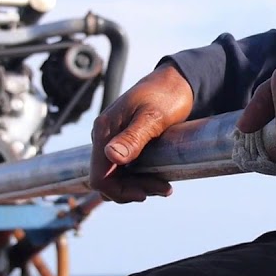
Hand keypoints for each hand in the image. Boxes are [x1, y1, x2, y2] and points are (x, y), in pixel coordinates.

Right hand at [89, 63, 193, 202]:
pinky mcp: (122, 143)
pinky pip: (124, 170)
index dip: (120, 191)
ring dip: (138, 187)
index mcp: (104, 131)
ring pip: (116, 177)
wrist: (176, 82)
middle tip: (165, 189)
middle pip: (106, 180)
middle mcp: (103, 137)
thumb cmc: (166, 96)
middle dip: (133, 191)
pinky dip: (140, 179)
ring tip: (165, 186)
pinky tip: (160, 179)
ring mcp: (111, 140)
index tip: (146, 194)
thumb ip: (132, 137)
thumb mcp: (153, 117)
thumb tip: (111, 156)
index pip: (99, 177)